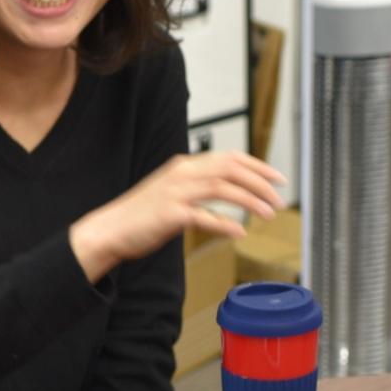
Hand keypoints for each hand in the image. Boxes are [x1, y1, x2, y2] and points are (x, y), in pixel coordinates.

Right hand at [69, 150, 286, 280]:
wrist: (110, 229)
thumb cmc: (142, 216)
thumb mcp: (174, 195)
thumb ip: (201, 192)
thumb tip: (230, 199)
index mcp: (185, 166)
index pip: (230, 158)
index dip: (258, 166)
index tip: (278, 178)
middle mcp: (182, 173)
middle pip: (231, 169)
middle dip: (261, 182)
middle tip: (280, 198)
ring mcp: (176, 192)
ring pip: (223, 188)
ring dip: (251, 201)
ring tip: (269, 214)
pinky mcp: (170, 214)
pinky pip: (205, 216)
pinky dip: (225, 224)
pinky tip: (240, 232)